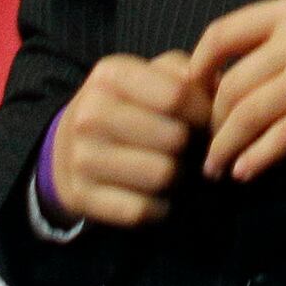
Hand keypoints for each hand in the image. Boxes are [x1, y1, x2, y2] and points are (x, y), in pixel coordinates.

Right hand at [47, 49, 209, 228]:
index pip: (176, 95)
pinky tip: (156, 196)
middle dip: (192, 146)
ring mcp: (81, 157)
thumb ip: (187, 74)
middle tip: (191, 149)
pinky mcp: (80, 196)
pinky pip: (140, 210)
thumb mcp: (149, 76)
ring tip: (174, 169)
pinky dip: (158, 208)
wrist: (65, 148)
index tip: (207, 120)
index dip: (203, 111)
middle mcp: (90, 113)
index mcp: (111, 76)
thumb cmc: (126, 107)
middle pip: (173, 138)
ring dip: (177, 178)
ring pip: (161, 175)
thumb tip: (221, 92)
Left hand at [186, 0, 285, 184]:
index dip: (196, 70)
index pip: (221, 34)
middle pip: (231, 83)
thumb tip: (212, 80)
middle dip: (210, 123)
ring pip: (251, 113)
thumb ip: (272, 43)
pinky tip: (245, 172)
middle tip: (204, 146)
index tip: (192, 99)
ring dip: (225, 147)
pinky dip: (257, 158)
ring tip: (216, 167)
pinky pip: (283, 136)